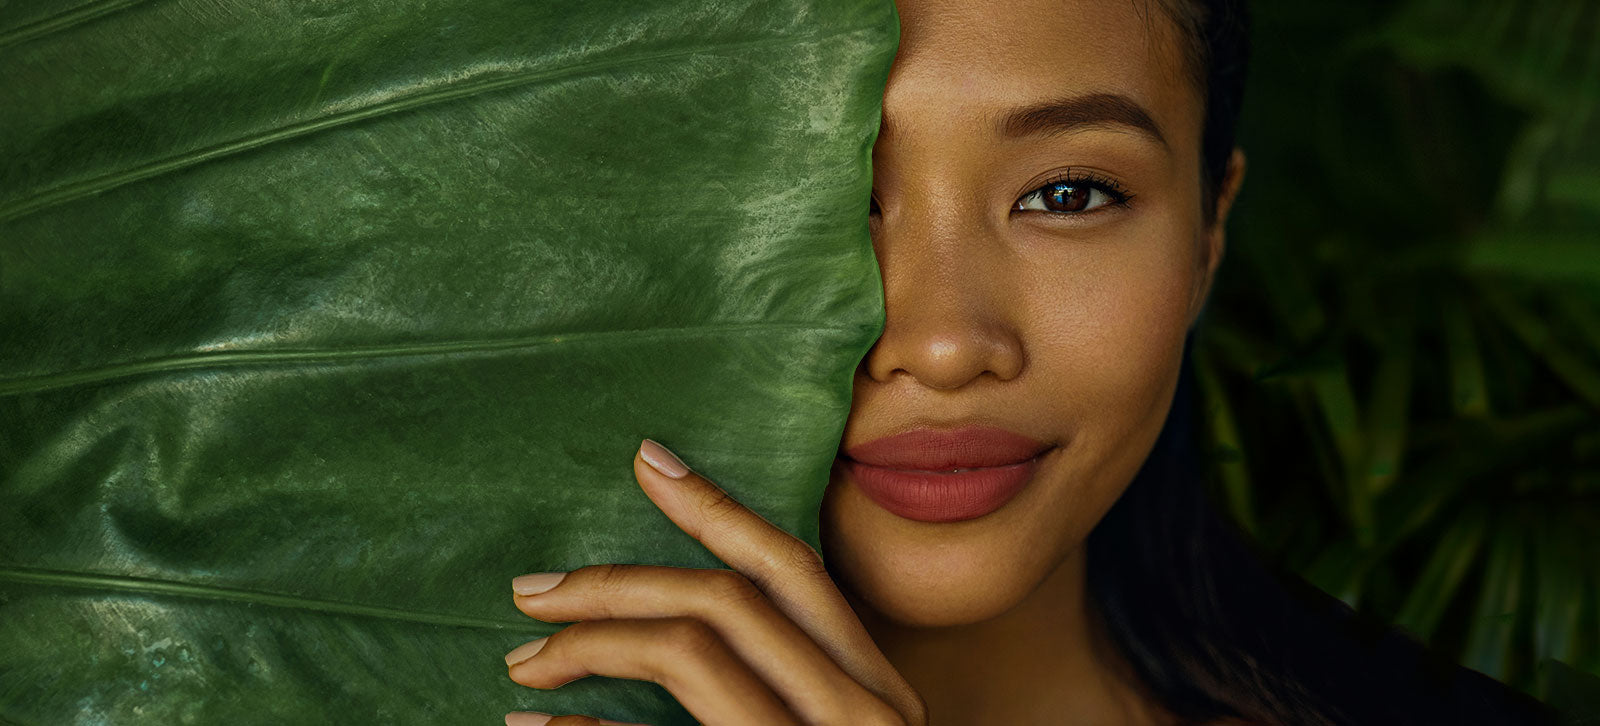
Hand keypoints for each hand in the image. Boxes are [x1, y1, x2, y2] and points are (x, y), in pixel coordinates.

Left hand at [501, 438, 927, 725]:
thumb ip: (792, 687)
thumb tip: (682, 618)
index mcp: (881, 692)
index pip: (794, 570)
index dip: (717, 508)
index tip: (646, 460)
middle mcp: (866, 715)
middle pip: (727, 601)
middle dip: (617, 583)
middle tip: (532, 590)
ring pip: (688, 651)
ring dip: (588, 645)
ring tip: (525, 663)